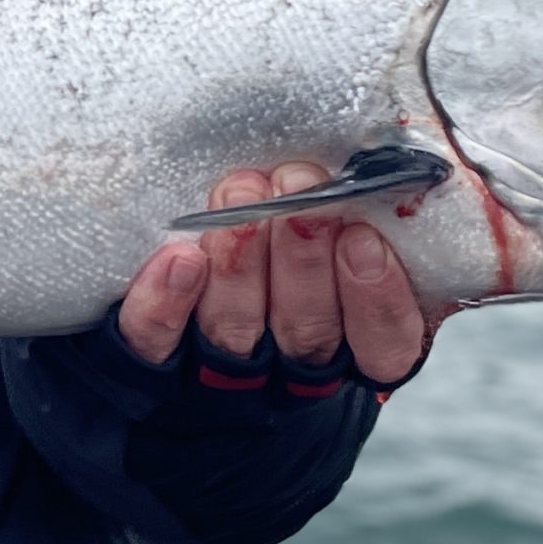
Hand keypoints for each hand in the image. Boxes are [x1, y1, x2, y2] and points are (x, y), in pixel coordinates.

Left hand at [114, 163, 430, 387]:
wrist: (179, 300)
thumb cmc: (288, 240)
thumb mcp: (348, 234)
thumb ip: (372, 217)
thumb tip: (386, 172)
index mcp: (354, 346)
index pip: (384, 345)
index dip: (378, 299)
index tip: (363, 238)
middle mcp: (293, 367)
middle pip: (307, 331)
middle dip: (303, 257)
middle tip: (298, 185)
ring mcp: (223, 372)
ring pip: (236, 331)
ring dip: (240, 262)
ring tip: (239, 196)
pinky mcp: (156, 365)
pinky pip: (157, 343)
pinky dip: (165, 303)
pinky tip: (177, 258)